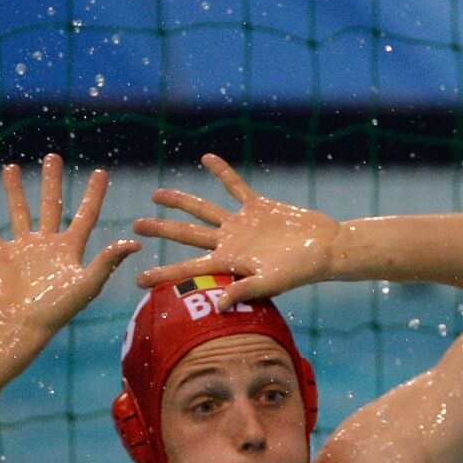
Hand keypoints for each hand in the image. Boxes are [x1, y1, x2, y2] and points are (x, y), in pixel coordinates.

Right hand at [0, 153, 140, 333]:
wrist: (21, 328)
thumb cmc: (58, 311)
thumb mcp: (87, 285)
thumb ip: (107, 261)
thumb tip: (135, 242)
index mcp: (70, 249)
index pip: (85, 215)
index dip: (93, 194)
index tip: (100, 171)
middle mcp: (47, 245)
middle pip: (50, 205)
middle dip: (52, 182)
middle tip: (52, 157)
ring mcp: (23, 249)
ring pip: (18, 211)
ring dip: (14, 190)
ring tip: (12, 167)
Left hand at [132, 153, 339, 306]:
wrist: (327, 249)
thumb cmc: (302, 271)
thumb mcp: (272, 282)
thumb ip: (245, 290)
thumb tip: (218, 304)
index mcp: (229, 262)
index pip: (189, 268)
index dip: (164, 274)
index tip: (138, 279)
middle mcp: (230, 242)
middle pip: (188, 234)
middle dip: (162, 230)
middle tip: (135, 226)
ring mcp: (242, 224)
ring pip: (204, 209)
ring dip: (181, 201)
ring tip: (157, 194)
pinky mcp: (258, 207)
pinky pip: (235, 186)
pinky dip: (222, 172)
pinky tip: (206, 158)